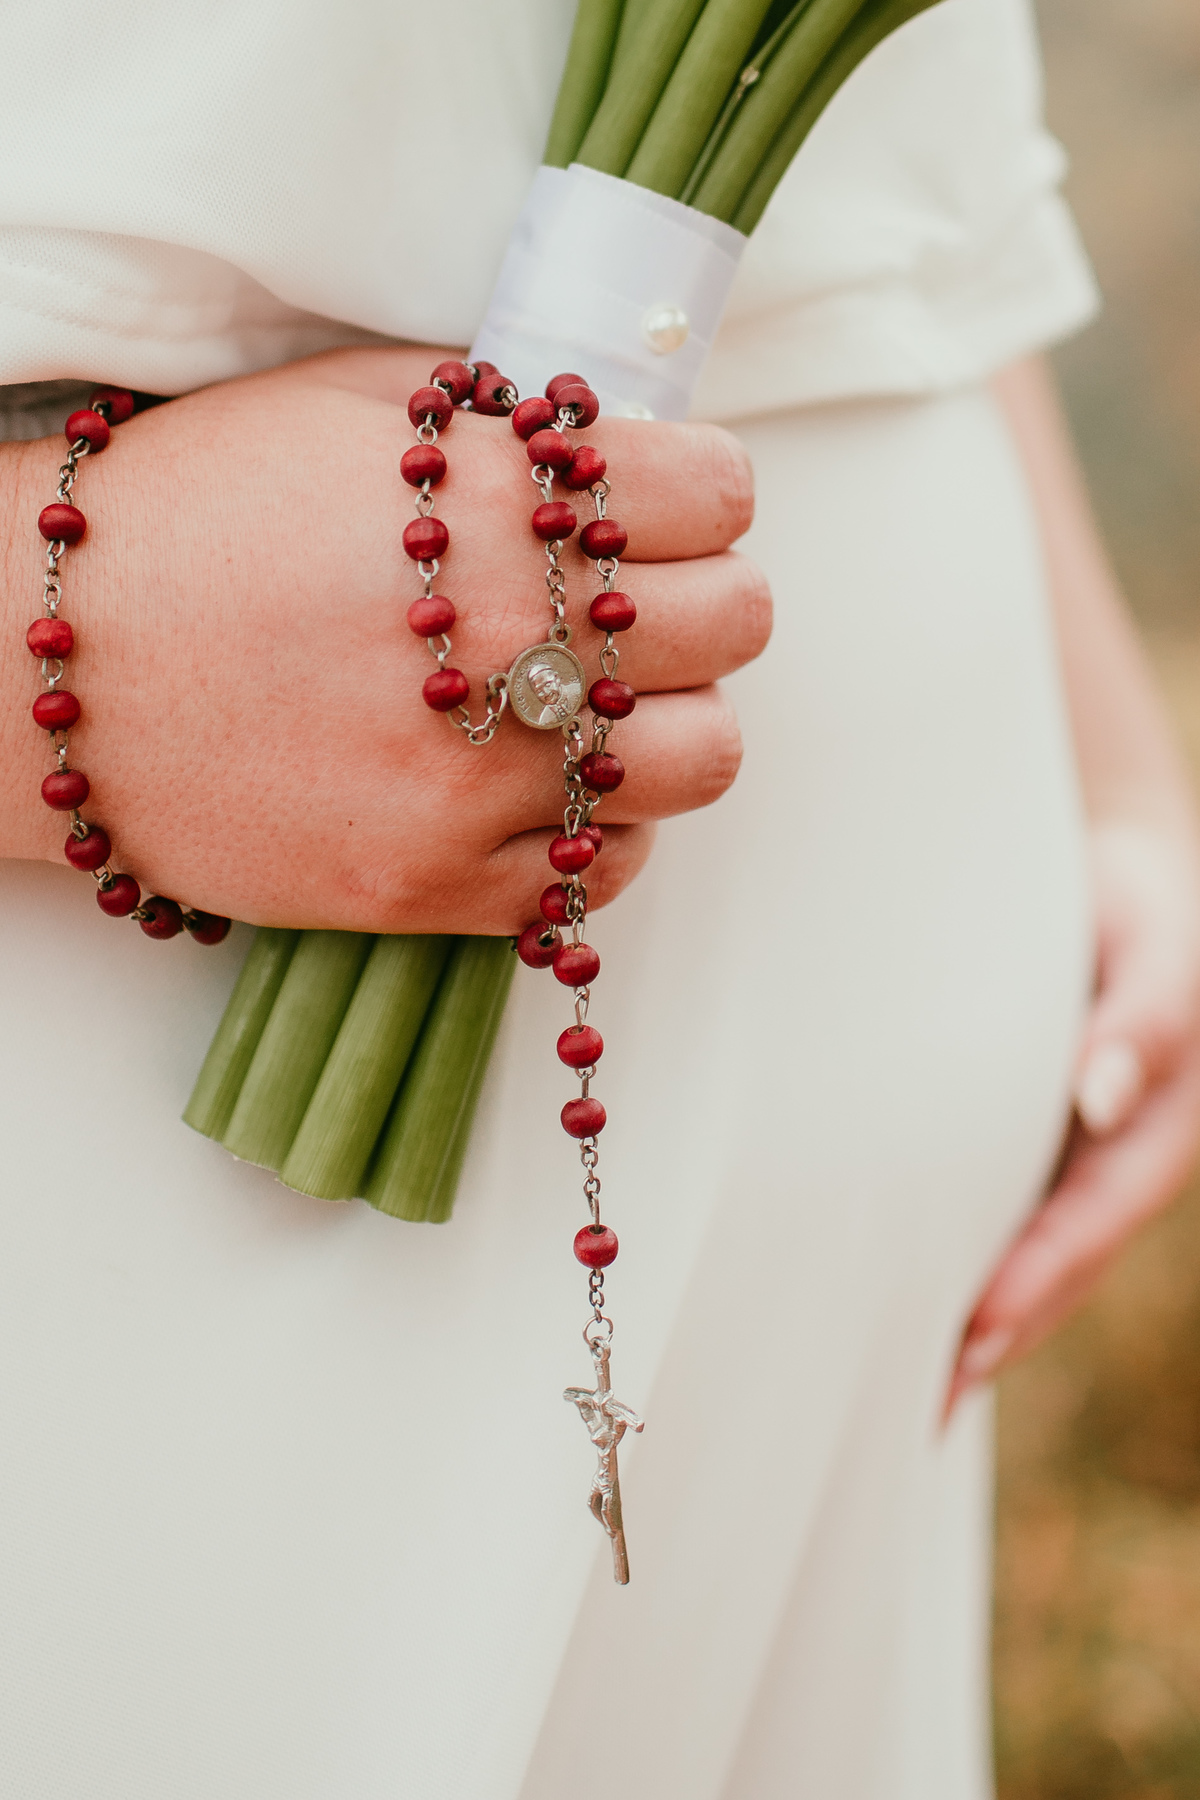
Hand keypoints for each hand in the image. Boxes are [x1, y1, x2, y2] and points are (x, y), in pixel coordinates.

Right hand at [0, 348, 768, 931]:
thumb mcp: (340, 408)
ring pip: (700, 760)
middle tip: (631, 606)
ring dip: (670, 725)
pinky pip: (603, 874)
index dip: (701, 495)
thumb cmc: (183, 520)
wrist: (35, 671)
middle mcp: (502, 640)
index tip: (662, 511)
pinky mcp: (434, 886)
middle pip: (736, 621)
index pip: (718, 492)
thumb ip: (498, 420)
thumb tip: (619, 443)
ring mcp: (474, 780)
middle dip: (701, 600)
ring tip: (599, 708)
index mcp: (488, 500)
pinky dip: (599, 831)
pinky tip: (541, 793)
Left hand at [946, 818, 1199, 1413]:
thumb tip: (1101, 1096)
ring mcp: (1065, 1156)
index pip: (1091, 1223)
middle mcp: (1108, 1159)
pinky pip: (982, 1202)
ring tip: (892, 1380)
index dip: (1037, 1282)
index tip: (974, 1335)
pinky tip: (882, 1280)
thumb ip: (1143, 1019)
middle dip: (992, 1334)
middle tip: (920, 1401)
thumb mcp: (1158, 951)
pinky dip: (939, 1246)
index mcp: (1152, 1131)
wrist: (1120, 880)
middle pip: (1054, 1265)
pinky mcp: (1021, 1140)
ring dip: (963, 1310)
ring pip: (1015, 1247)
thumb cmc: (1145, 912)